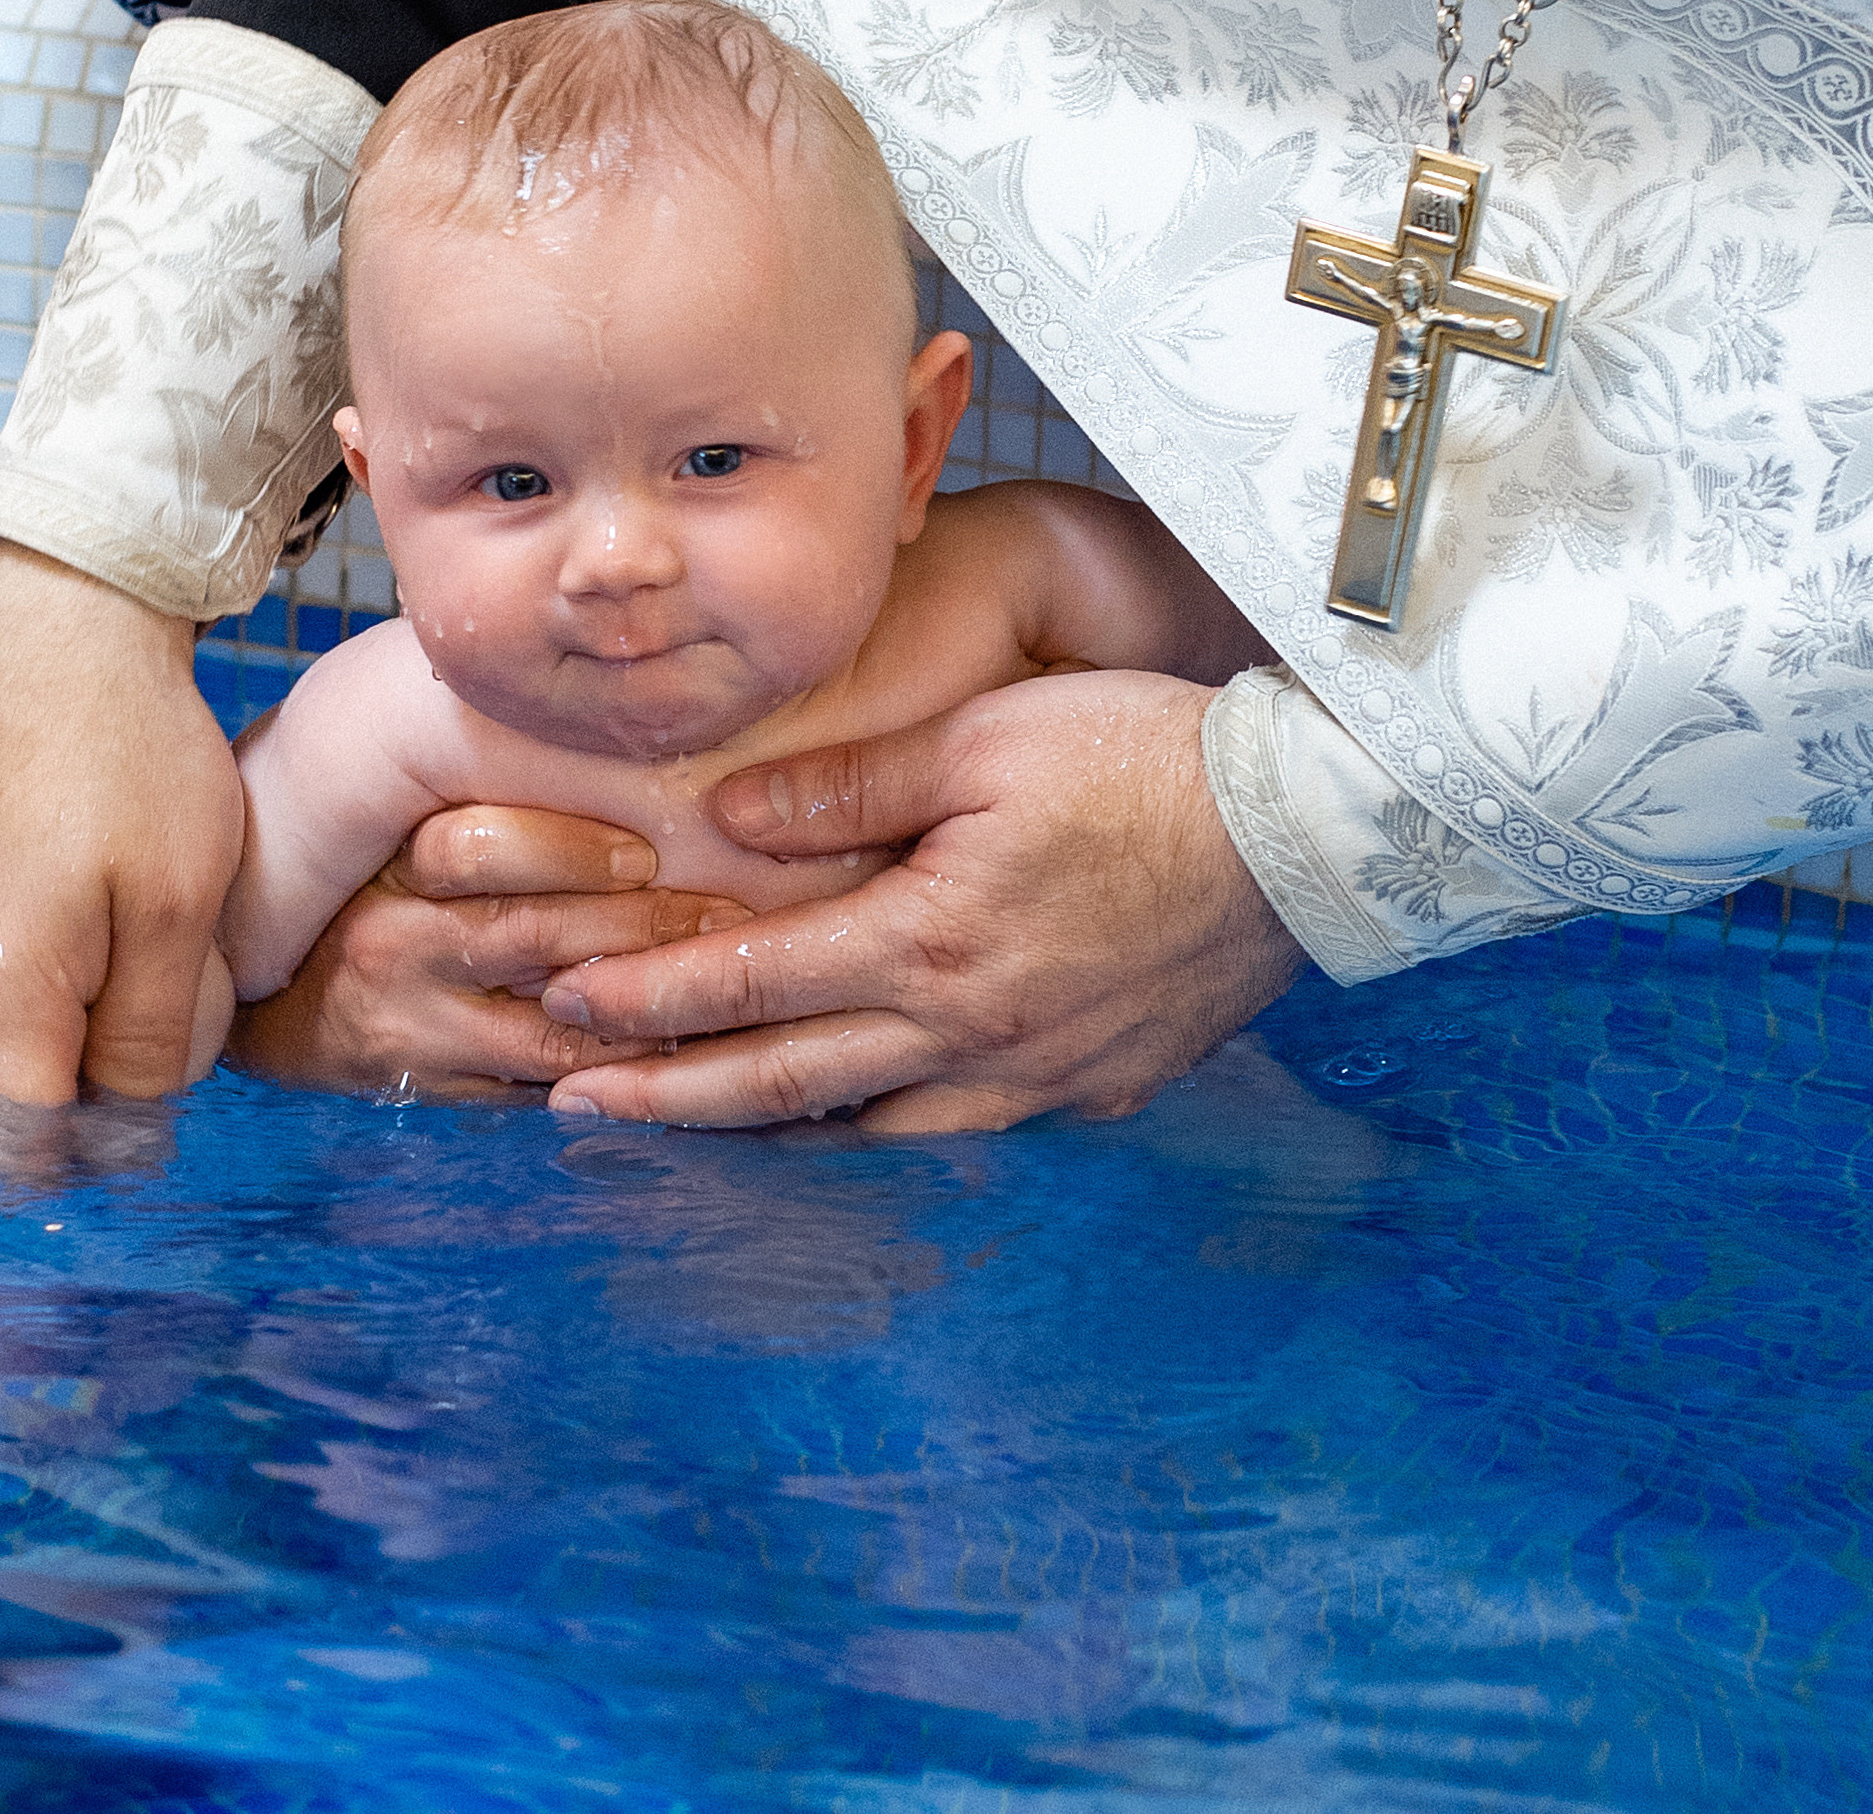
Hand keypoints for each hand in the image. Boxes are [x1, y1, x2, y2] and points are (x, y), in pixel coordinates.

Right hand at [0, 543, 245, 1103]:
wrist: (64, 626)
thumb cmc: (134, 756)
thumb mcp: (181, 903)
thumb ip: (152, 1032)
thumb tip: (129, 1119)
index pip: (27, 1143)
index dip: (104, 1145)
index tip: (165, 1086)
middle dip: (53, 1122)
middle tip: (136, 1051)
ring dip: (20, 1073)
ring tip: (107, 1005)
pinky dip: (1, 1018)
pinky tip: (78, 955)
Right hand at [226, 805, 747, 1094]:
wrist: (269, 1004)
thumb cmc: (366, 889)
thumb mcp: (394, 828)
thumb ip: (478, 798)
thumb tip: (597, 738)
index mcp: (391, 866)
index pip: (470, 847)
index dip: (564, 849)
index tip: (642, 851)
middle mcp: (396, 944)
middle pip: (527, 935)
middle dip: (637, 928)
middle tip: (722, 915)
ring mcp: (413, 1027)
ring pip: (544, 1032)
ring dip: (637, 1012)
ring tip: (711, 988)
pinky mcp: (430, 1090)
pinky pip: (532, 1094)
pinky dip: (604, 1078)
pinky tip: (666, 1058)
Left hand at [536, 672, 1303, 1132]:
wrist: (1307, 831)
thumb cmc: (1146, 755)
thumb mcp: (986, 734)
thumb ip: (851, 783)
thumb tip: (730, 819)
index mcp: (931, 941)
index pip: (754, 982)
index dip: (649, 1000)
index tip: (565, 1009)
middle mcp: (972, 1034)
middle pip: (786, 1085)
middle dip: (668, 1100)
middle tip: (570, 1109)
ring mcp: (1038, 1080)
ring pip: (870, 1133)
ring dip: (767, 1137)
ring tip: (687, 1135)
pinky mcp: (1097, 1092)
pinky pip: (965, 1137)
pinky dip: (887, 1139)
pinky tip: (856, 1130)